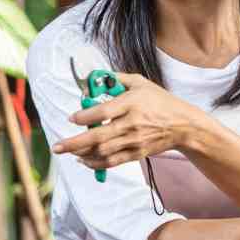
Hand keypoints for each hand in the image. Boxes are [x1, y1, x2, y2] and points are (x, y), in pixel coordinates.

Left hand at [51, 72, 197, 170]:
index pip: (103, 112)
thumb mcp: (141, 83)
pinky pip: (112, 162)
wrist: (182, 125)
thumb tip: (97, 76)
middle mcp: (132, 123)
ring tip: (68, 151)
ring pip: (103, 151)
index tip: (72, 118)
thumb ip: (118, 79)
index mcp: (132, 103)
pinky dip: (96, 163)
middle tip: (57, 146)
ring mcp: (134, 141)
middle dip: (74, 143)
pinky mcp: (137, 153)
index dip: (84, 116)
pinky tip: (83, 160)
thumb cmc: (160, 101)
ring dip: (82, 153)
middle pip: (98, 136)